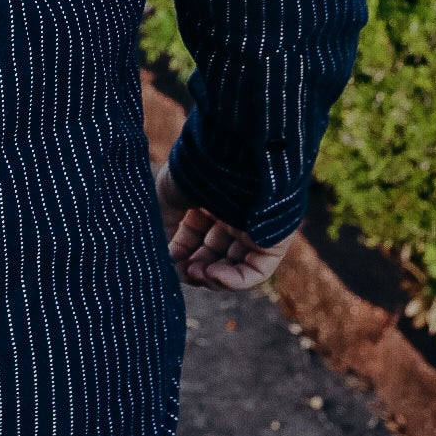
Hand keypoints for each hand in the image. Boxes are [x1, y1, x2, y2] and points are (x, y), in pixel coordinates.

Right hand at [156, 162, 294, 291]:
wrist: (229, 154)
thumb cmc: (196, 168)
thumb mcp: (169, 194)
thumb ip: (164, 224)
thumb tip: (163, 254)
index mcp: (211, 199)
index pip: (196, 236)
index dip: (180, 252)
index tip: (167, 261)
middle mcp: (234, 214)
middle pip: (214, 253)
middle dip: (195, 267)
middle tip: (181, 272)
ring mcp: (254, 228)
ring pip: (234, 266)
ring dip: (212, 277)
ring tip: (195, 273)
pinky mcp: (272, 240)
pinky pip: (257, 271)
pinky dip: (234, 280)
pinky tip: (212, 275)